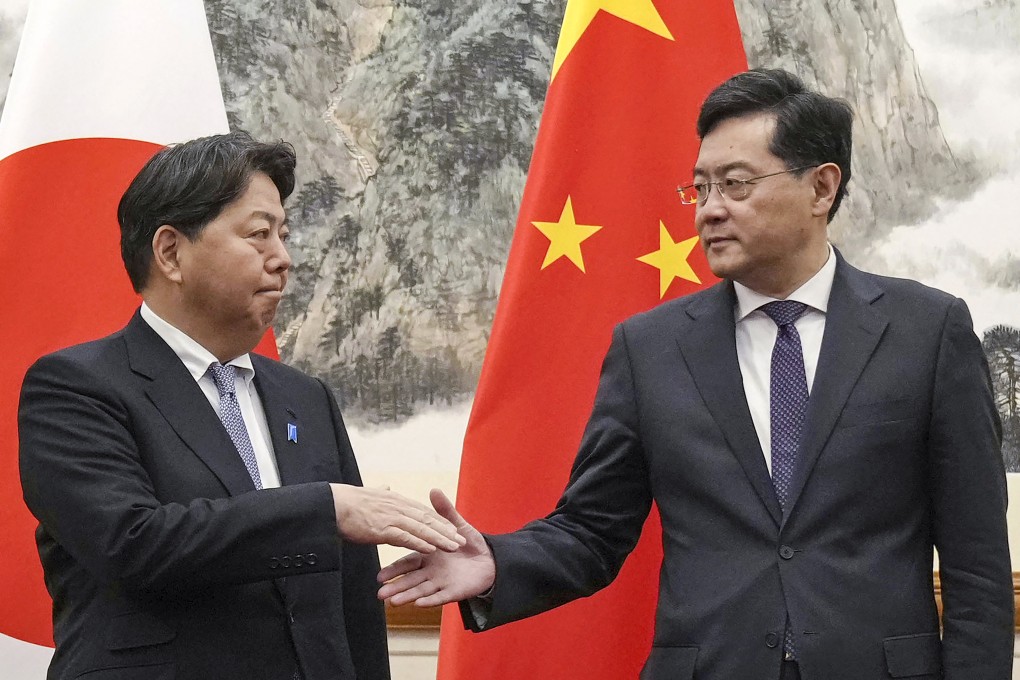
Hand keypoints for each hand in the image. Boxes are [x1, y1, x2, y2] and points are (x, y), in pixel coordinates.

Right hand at [330, 484, 465, 552]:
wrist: (331, 505)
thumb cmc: (347, 502)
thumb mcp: (369, 495)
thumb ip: (381, 493)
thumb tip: (386, 487)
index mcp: (396, 500)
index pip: (423, 512)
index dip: (439, 521)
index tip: (452, 528)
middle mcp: (398, 507)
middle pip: (427, 520)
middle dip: (446, 531)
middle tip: (462, 540)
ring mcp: (391, 517)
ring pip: (421, 528)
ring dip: (439, 538)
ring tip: (454, 547)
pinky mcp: (382, 529)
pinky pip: (405, 537)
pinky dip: (419, 543)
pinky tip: (431, 550)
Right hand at [377, 488, 494, 606]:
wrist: (491, 560)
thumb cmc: (471, 543)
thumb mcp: (458, 525)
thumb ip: (445, 511)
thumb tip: (434, 490)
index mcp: (428, 557)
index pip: (408, 563)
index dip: (394, 569)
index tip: (379, 575)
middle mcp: (431, 572)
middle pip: (410, 581)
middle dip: (395, 587)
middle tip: (379, 595)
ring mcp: (441, 583)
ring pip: (421, 591)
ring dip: (407, 597)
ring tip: (392, 602)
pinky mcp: (453, 592)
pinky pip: (440, 597)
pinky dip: (430, 600)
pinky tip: (418, 604)